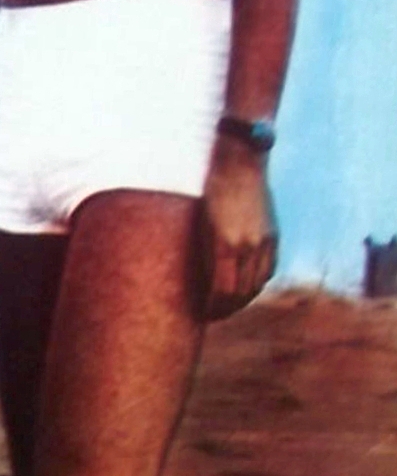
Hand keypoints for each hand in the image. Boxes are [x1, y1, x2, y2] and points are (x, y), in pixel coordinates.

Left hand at [197, 140, 278, 320]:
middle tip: (213, 314)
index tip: (202, 314)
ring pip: (257, 285)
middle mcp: (249, 246)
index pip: (222, 292)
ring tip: (228, 305)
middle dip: (227, 309)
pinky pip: (269, 270)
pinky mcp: (273, 236)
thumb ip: (204, 251)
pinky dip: (257, 283)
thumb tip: (201, 280)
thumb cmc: (210, 188)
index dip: (213, 308)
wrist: (240, 161)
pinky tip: (247, 287)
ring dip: (243, 299)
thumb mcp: (200, 220)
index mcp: (225, 244)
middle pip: (241, 293)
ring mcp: (265, 242)